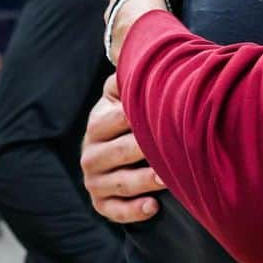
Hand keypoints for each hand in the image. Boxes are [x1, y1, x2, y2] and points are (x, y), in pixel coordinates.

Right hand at [81, 73, 164, 223]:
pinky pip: (114, 210)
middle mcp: (91, 152)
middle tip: (172, 150)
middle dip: (145, 150)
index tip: (164, 114)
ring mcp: (94, 179)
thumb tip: (142, 51)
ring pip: (120, 182)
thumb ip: (129, 77)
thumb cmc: (128, 113)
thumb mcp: (122, 93)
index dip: (139, 117)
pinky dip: (132, 211)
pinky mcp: (100, 202)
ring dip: (144, 182)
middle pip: (121, 152)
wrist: (113, 143)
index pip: (118, 119)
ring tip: (167, 178)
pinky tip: (153, 208)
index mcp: (98, 122)